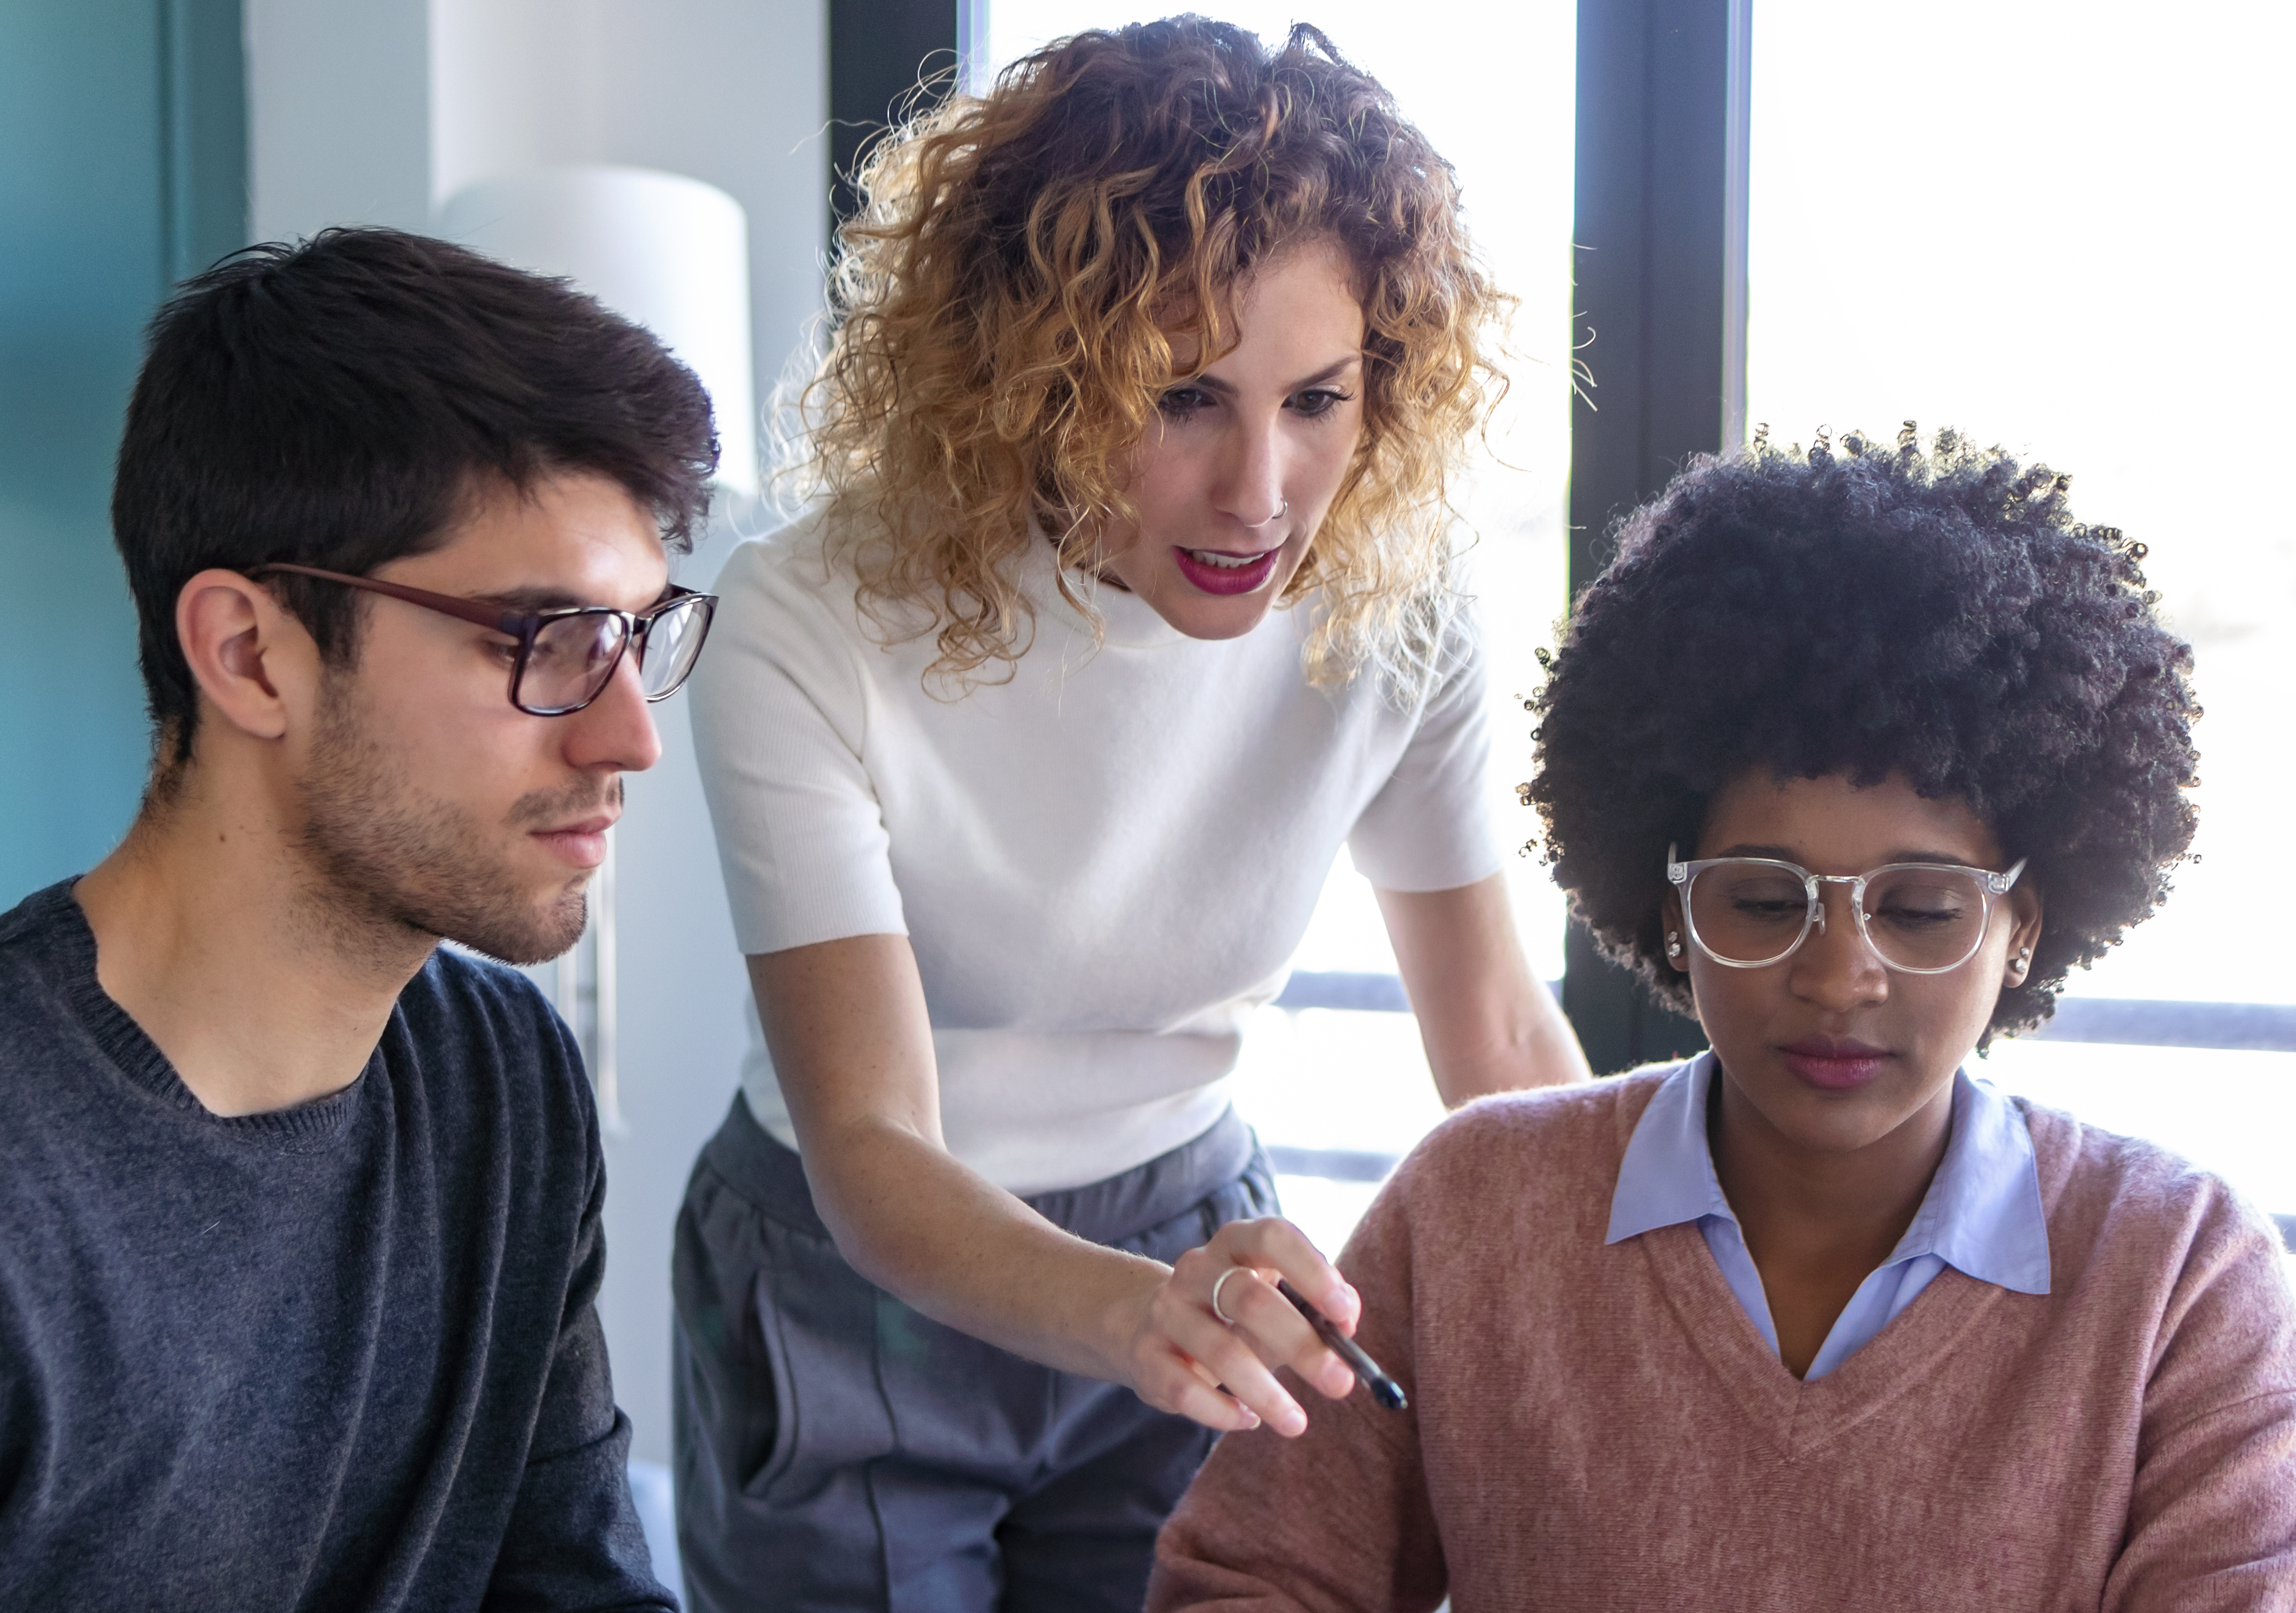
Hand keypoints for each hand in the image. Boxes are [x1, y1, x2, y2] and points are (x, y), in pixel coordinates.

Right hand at [1120, 1217, 1361, 1435]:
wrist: (1147, 1327)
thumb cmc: (1232, 1315)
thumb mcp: (1274, 1299)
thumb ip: (1315, 1307)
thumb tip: (1347, 1325)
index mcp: (1235, 1244)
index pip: (1272, 1238)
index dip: (1312, 1271)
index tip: (1345, 1316)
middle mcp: (1196, 1269)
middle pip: (1249, 1298)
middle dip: (1300, 1344)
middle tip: (1341, 1383)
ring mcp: (1166, 1310)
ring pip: (1220, 1351)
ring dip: (1266, 1392)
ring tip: (1297, 1423)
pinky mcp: (1145, 1355)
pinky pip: (1185, 1390)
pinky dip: (1222, 1412)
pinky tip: (1249, 1420)